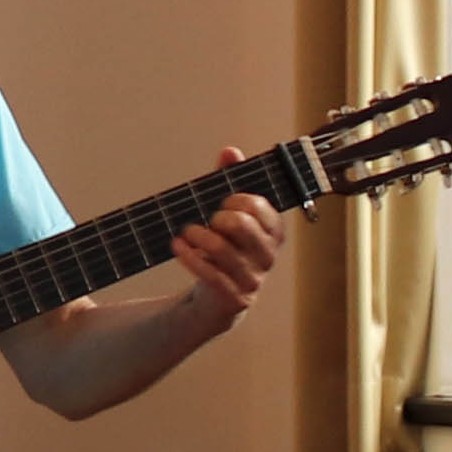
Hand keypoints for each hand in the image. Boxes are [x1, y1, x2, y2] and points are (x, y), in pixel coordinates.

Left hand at [168, 156, 285, 317]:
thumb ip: (231, 180)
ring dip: (197, 236)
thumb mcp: (229, 213)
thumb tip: (230, 152)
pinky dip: (189, 257)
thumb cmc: (225, 248)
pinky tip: (177, 246)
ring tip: (186, 232)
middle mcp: (268, 256)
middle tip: (208, 220)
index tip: (224, 202)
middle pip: (241, 224)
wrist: (217, 299)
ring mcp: (253, 280)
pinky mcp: (235, 299)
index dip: (237, 199)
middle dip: (217, 217)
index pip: (259, 207)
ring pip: (221, 248)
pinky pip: (210, 274)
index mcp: (273, 233)